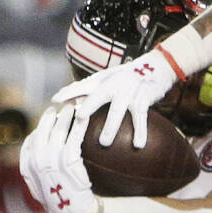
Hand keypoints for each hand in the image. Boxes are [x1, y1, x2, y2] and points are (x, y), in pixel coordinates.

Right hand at [19, 106, 98, 212]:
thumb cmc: (61, 200)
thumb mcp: (41, 187)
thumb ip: (36, 170)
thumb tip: (37, 156)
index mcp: (26, 167)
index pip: (30, 141)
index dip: (39, 128)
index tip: (47, 120)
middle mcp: (36, 161)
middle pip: (42, 132)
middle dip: (49, 117)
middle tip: (58, 107)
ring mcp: (51, 160)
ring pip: (58, 131)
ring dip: (65, 117)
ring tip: (72, 108)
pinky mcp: (68, 161)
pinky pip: (74, 137)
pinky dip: (79, 125)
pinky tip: (85, 118)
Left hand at [52, 49, 179, 148]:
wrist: (156, 67)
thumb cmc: (127, 77)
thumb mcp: (108, 79)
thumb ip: (90, 89)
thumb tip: (69, 102)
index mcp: (102, 80)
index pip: (82, 85)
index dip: (68, 92)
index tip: (54, 100)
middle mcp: (114, 84)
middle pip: (98, 96)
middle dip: (88, 107)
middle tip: (78, 119)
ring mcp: (129, 92)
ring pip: (118, 111)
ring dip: (111, 127)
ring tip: (104, 143)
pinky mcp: (143, 99)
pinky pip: (141, 118)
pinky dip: (141, 132)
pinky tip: (138, 145)